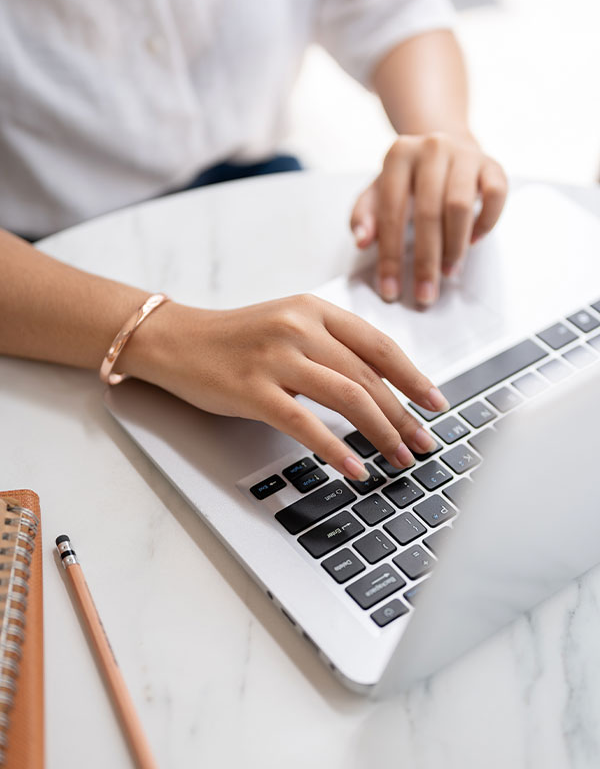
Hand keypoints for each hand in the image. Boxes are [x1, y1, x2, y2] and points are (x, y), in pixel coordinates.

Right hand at [126, 294, 448, 480]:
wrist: (177, 340)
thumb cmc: (236, 338)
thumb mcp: (289, 326)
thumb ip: (331, 347)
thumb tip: (380, 387)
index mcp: (315, 310)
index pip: (379, 346)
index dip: (414, 377)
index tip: (436, 403)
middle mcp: (300, 327)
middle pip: (369, 376)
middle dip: (403, 415)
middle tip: (422, 443)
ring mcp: (276, 357)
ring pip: (347, 397)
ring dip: (381, 433)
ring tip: (398, 458)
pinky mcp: (253, 389)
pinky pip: (305, 423)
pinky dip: (335, 448)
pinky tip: (354, 467)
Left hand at [350, 132, 507, 306]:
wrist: (446, 149)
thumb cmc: (408, 180)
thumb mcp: (378, 192)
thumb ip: (364, 215)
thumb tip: (362, 241)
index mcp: (398, 155)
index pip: (391, 212)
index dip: (390, 256)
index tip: (391, 290)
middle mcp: (432, 148)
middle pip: (428, 213)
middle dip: (425, 261)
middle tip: (425, 293)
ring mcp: (465, 154)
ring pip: (461, 206)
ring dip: (454, 247)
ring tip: (448, 272)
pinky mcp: (493, 165)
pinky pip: (495, 196)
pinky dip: (484, 223)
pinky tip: (473, 241)